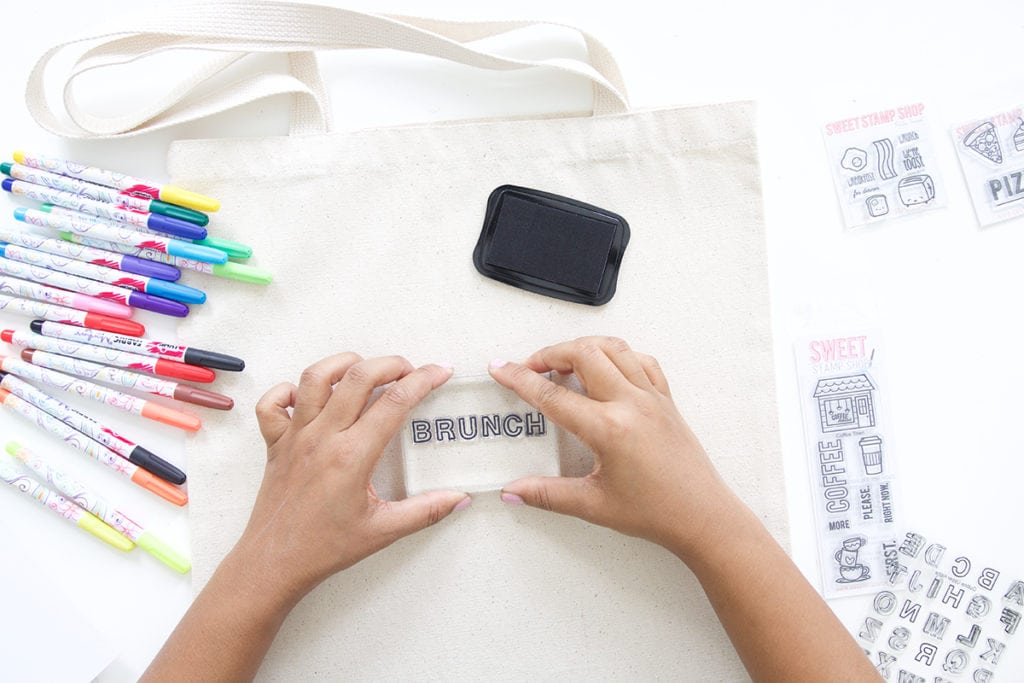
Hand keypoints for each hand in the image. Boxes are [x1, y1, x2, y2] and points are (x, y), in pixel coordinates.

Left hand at [237, 353, 469, 603]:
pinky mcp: (275, 443)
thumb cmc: (324, 548)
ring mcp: (296, 437)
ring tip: (364, 370)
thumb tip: (459, 498)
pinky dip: (289, 391)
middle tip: (409, 371)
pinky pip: (272, 404)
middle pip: (358, 377)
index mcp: (352, 456)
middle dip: (390, 363)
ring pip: (315, 377)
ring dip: (343, 364)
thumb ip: (426, 511)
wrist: (274, 564)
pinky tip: (309, 397)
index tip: (440, 372)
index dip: (423, 380)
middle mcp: (323, 438)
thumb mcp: (383, 531)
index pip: (395, 403)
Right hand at [488, 336, 744, 559]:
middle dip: (550, 353)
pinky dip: (618, 355)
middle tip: (530, 367)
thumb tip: (514, 491)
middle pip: (583, 354)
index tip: (500, 369)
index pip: (552, 395)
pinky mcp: (666, 400)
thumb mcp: (593, 505)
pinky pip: (641, 361)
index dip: (519, 379)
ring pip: (614, 348)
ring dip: (584, 347)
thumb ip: (547, 495)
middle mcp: (631, 404)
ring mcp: (652, 397)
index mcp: (609, 429)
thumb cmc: (657, 512)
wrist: (703, 516)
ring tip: (564, 361)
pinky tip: (607, 368)